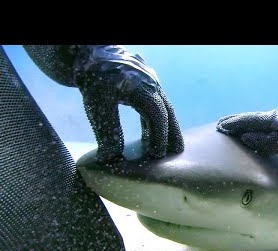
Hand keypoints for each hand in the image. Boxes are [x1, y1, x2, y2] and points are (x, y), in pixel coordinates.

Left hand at [74, 46, 183, 162]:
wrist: (88, 52)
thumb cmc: (92, 76)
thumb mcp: (97, 104)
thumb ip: (108, 130)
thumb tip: (111, 158)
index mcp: (143, 88)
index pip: (158, 116)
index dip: (160, 137)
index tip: (157, 155)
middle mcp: (151, 84)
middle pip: (168, 111)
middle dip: (172, 133)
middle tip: (176, 152)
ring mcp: (149, 82)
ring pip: (163, 107)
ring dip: (165, 127)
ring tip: (164, 146)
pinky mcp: (143, 82)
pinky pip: (154, 102)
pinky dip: (153, 119)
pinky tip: (148, 132)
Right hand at [216, 109, 277, 157]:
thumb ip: (261, 141)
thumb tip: (245, 137)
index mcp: (269, 119)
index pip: (246, 120)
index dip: (232, 124)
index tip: (219, 126)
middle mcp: (272, 116)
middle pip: (249, 118)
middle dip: (234, 121)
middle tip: (221, 124)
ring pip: (256, 121)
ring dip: (243, 124)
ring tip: (232, 127)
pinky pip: (263, 125)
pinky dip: (252, 126)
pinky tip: (250, 131)